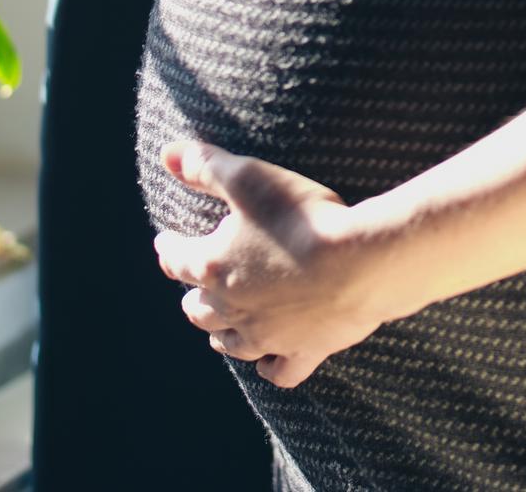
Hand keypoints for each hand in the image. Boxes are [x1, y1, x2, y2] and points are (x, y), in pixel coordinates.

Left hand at [152, 140, 412, 388]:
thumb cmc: (302, 217)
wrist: (360, 262)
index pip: (178, 259)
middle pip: (199, 310)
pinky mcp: (303, 351)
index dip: (169, 249)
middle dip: (193, 296)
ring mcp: (267, 337)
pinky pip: (278, 371)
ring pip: (230, 344)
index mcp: (213, 267)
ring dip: (220, 333)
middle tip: (194, 287)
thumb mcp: (250, 177)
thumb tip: (165, 153)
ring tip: (220, 327)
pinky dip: (269, 367)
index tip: (166, 244)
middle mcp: (233, 309)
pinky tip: (268, 363)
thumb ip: (204, 165)